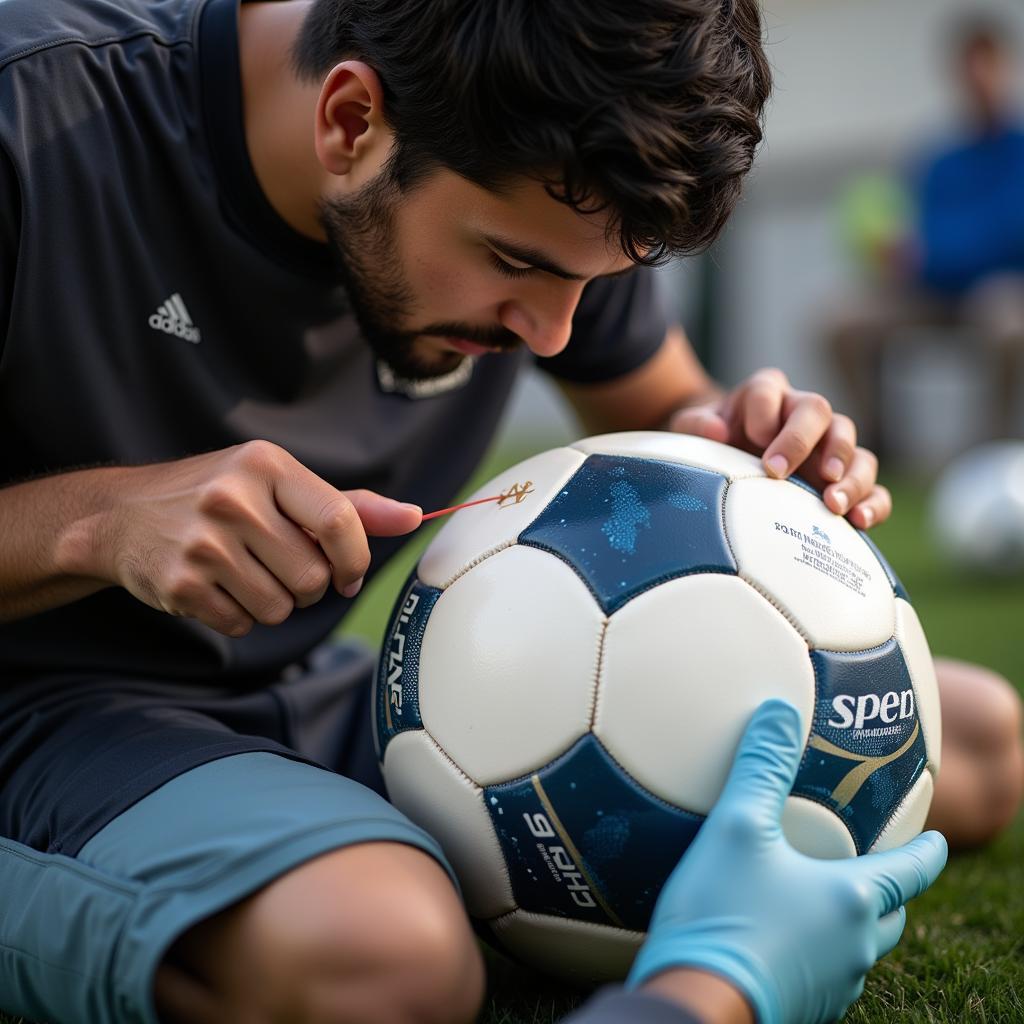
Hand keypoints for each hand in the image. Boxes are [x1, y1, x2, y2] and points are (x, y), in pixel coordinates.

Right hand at [89, 440, 421, 636]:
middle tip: (280, 567)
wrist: (121, 516)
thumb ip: (346, 504)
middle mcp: (233, 499)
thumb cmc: (218, 496)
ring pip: (281, 608)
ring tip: (246, 574)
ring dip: (274, 604)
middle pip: (313, 577)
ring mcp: (202, 543)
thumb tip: (413, 516)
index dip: (355, 559)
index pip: (340, 521)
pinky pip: (243, 624)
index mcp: (266, 465)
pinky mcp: (180, 584)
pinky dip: (239, 617)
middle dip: (308, 585)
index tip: (348, 573)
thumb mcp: (277, 484)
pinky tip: (216, 588)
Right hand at [627, 700, 946, 1023]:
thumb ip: (761, 766)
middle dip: (891, 891)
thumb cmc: (723, 912)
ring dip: (853, 923)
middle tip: (878, 867)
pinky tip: (784, 936)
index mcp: (852, 900)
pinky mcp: (801, 1007)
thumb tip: (778, 710)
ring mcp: (831, 985)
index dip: (928, 853)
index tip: (938, 840)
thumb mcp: (737, 826)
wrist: (696, 1000)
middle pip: (891, 916)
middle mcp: (854, 947)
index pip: (911, 872)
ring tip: (824, 898)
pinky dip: (819, 950)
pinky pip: (825, 972)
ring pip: (860, 949)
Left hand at [669, 369, 889, 527]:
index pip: (768, 390)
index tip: (754, 440)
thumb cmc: (711, 440)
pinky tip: (860, 520)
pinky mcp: (843, 478)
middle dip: (803, 442)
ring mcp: (827, 445)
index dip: (763, 413)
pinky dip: (871, 501)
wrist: (730, 459)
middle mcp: (801, 412)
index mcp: (764, 393)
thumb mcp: (692, 429)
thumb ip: (696, 425)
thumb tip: (716, 430)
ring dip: (847, 473)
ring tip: (831, 503)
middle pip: (818, 411)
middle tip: (781, 474)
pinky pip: (872, 486)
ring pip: (852, 445)